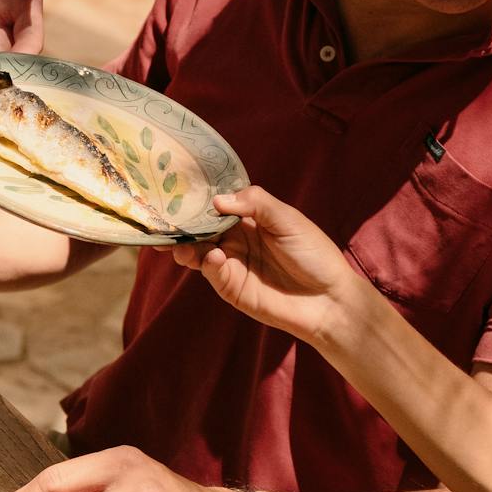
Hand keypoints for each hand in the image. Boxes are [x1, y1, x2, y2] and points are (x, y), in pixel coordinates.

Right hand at [172, 187, 370, 351]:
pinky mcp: (233, 288)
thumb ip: (256, 204)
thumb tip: (218, 200)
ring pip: (199, 252)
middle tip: (162, 219)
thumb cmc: (314, 254)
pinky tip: (214, 257)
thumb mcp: (288, 219)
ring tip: (179, 244)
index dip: (199, 201)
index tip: (177, 192)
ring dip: (186, 247)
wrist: (329, 299)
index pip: (217, 207)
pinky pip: (213, 273)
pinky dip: (208, 264)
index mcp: (249, 220)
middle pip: (201, 230)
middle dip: (182, 225)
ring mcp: (232, 265)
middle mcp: (235, 241)